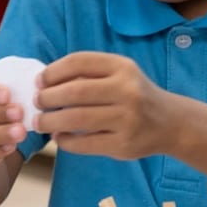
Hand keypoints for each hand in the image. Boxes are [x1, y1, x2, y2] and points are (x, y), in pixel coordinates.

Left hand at [34, 51, 172, 159]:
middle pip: (75, 92)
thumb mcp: (119, 75)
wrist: (170, 123)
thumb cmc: (134, 95)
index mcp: (122, 67)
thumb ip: (88, 74)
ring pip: (77, 119)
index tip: (39, 81)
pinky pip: (85, 144)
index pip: (78, 62)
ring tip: (40, 122)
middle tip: (36, 103)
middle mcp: (127, 90)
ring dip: (50, 121)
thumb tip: (44, 83)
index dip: (52, 71)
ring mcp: (127, 119)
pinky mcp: (124, 144)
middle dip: (48, 98)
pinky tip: (58, 138)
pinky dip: (65, 142)